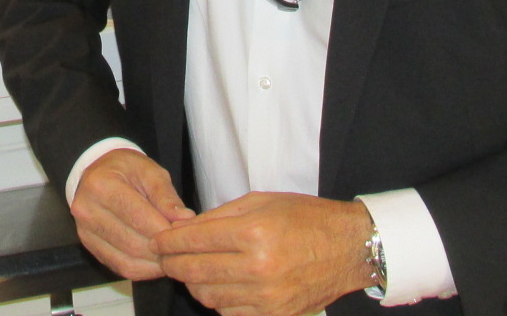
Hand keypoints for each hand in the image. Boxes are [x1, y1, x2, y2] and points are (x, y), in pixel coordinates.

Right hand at [70, 148, 194, 280]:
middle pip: (132, 243)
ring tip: (172, 255)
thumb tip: (185, 219)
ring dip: (154, 264)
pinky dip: (142, 269)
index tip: (184, 235)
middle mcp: (86, 210)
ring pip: (126, 260)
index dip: (165, 230)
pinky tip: (156, 262)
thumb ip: (166, 196)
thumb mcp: (150, 171)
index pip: (138, 217)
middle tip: (181, 248)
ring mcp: (84, 231)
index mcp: (102, 185)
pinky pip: (119, 266)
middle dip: (161, 250)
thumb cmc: (127, 169)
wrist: (98, 171)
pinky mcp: (89, 245)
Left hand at [153, 192, 373, 315]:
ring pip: (209, 297)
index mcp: (254, 233)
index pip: (194, 241)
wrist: (349, 248)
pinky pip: (230, 313)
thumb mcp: (261, 202)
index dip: (168, 242)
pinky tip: (221, 286)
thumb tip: (181, 229)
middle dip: (172, 265)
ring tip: (194, 271)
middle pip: (195, 273)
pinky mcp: (275, 315)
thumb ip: (218, 217)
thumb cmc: (306, 218)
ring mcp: (267, 297)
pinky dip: (219, 301)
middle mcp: (259, 268)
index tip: (157, 241)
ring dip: (194, 284)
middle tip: (165, 259)